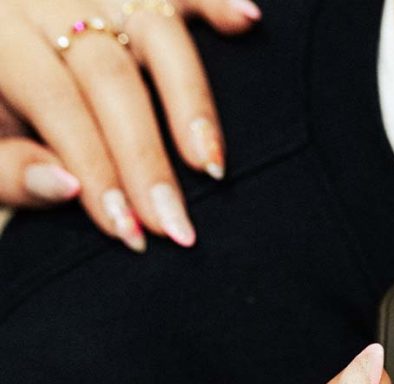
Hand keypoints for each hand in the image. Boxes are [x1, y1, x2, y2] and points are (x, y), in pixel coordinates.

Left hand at [0, 0, 260, 250]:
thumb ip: (7, 170)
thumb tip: (64, 187)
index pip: (58, 103)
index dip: (96, 169)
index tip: (130, 231)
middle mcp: (49, 1)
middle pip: (112, 77)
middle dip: (148, 159)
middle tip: (177, 225)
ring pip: (158, 33)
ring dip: (194, 103)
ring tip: (214, 165)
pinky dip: (218, 2)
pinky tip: (248, 20)